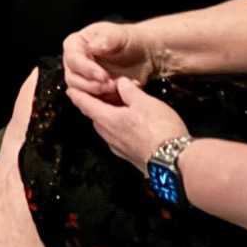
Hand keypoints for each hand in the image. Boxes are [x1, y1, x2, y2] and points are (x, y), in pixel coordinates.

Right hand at [62, 20, 153, 102]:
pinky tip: (122, 96)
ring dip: (99, 95)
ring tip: (118, 89)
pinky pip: (93, 103)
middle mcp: (75, 62)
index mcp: (76, 44)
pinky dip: (107, 102)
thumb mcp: (119, 35)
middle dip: (92, 85)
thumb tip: (93, 46)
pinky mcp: (93, 93)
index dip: (86, 69)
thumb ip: (107, 38)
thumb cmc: (129, 40)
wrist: (142, 55)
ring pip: (81, 93)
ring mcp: (83, 79)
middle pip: (73, 79)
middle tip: (112, 85)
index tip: (103, 76)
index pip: (73, 59)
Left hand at [68, 76, 187, 174]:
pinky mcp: (132, 159)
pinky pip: (119, 140)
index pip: (85, 104)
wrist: (176, 164)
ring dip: (110, 119)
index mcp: (106, 120)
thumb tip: (120, 83)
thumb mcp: (144, 102)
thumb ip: (129, 91)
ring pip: (108, 130)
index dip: (77, 95)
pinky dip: (120, 130)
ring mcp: (120, 150)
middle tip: (102, 96)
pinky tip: (132, 128)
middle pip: (96, 118)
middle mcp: (108, 136)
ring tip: (119, 110)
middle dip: (96, 106)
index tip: (70, 90)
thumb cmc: (158, 128)